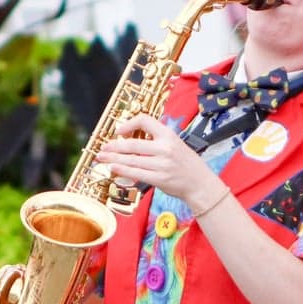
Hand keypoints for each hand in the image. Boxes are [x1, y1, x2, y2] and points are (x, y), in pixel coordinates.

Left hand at [96, 114, 219, 204]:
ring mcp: (162, 164)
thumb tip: (131, 140)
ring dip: (113, 159)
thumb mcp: (176, 144)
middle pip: (132, 144)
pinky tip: (113, 168)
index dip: (129, 124)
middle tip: (103, 148)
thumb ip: (157, 140)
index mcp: (169, 135)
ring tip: (102, 158)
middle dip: (114, 146)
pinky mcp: (160, 179)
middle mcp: (165, 148)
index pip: (145, 120)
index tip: (119, 131)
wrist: (200, 183)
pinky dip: (122, 170)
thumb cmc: (186, 164)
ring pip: (131, 160)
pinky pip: (136, 173)